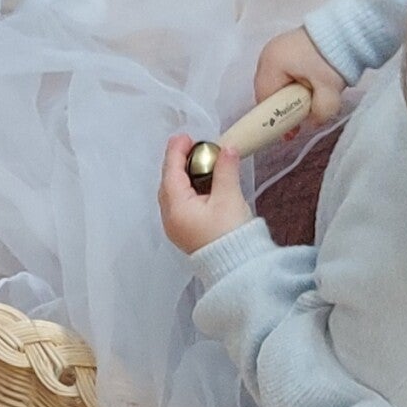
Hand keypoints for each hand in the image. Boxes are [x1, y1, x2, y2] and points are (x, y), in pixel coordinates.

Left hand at [159, 134, 252, 256]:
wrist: (237, 268)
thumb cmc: (230, 234)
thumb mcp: (229, 197)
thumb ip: (225, 170)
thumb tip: (227, 149)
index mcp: (176, 207)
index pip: (171, 172)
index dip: (176, 151)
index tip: (185, 137)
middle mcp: (170, 218)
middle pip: (168, 183)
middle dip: (178, 163)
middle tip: (193, 147)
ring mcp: (176, 228)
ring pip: (173, 195)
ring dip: (183, 177)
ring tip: (199, 164)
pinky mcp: (186, 233)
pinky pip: (180, 205)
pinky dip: (187, 191)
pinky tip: (201, 186)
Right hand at [254, 28, 343, 134]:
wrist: (348, 29)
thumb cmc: (333, 60)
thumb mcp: (329, 93)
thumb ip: (319, 113)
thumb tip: (310, 123)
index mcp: (272, 64)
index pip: (265, 99)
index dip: (276, 119)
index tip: (291, 132)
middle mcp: (267, 54)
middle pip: (268, 91)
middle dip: (282, 108)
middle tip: (300, 121)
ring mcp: (275, 48)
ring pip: (275, 82)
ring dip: (287, 96)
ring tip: (305, 104)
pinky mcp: (286, 46)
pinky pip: (282, 72)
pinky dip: (292, 83)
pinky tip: (306, 88)